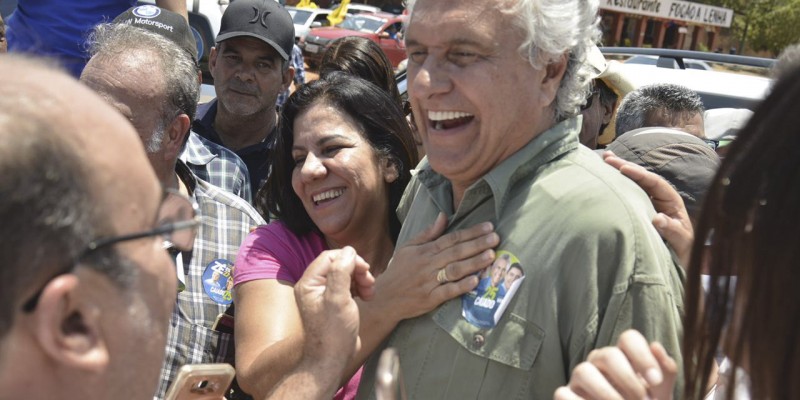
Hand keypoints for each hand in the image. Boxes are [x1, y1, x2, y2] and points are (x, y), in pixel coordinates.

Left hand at [295, 247, 373, 366]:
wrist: (332, 359)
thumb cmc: (332, 333)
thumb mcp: (338, 299)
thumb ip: (341, 272)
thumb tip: (348, 252)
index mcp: (309, 283)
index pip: (330, 257)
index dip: (349, 259)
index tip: (364, 270)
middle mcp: (314, 287)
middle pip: (339, 264)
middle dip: (357, 270)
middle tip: (369, 282)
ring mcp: (324, 296)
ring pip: (346, 275)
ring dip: (361, 279)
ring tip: (370, 292)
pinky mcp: (334, 304)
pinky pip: (348, 287)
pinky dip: (360, 288)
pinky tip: (367, 297)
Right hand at [373, 212, 499, 321]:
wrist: (384, 297)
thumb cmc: (398, 271)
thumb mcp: (408, 247)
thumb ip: (428, 233)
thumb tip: (443, 216)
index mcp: (425, 250)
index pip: (451, 238)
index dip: (471, 232)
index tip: (488, 226)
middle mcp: (428, 264)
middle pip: (456, 252)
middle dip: (477, 244)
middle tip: (496, 238)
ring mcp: (430, 282)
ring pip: (455, 270)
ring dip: (474, 263)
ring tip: (491, 256)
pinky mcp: (430, 298)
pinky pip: (448, 291)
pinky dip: (461, 286)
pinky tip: (475, 281)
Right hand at [554, 330, 676, 399]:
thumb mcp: (659, 393)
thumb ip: (665, 373)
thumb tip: (656, 346)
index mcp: (623, 355)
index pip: (629, 338)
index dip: (642, 356)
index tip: (655, 380)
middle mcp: (599, 361)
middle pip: (607, 354)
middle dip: (628, 380)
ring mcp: (580, 378)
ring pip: (583, 371)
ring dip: (606, 394)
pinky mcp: (565, 395)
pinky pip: (563, 394)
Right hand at [603, 151, 693, 267]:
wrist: (681, 254)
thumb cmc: (683, 246)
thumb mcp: (681, 240)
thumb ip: (671, 229)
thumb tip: (657, 219)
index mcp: (670, 199)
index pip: (654, 182)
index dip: (639, 174)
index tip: (623, 168)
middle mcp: (659, 196)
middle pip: (642, 177)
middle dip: (625, 166)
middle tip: (608, 158)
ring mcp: (649, 200)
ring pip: (634, 181)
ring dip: (620, 170)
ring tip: (605, 159)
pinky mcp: (640, 205)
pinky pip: (629, 191)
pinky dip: (618, 182)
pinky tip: (607, 174)